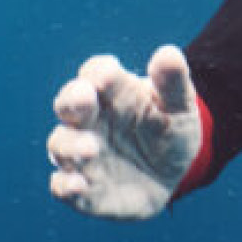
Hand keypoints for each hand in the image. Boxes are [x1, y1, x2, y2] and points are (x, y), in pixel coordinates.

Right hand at [47, 46, 202, 221]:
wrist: (170, 174)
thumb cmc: (169, 131)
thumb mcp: (180, 107)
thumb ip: (173, 83)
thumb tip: (168, 53)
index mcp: (112, 92)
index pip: (96, 73)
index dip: (99, 72)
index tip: (107, 74)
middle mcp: (89, 120)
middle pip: (69, 104)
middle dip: (73, 101)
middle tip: (83, 99)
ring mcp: (81, 154)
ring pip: (61, 144)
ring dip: (71, 146)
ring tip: (90, 148)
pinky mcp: (82, 188)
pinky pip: (63, 186)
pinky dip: (65, 186)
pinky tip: (78, 185)